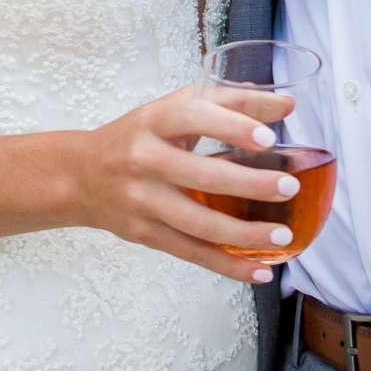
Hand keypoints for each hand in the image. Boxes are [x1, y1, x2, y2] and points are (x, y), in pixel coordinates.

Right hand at [70, 87, 297, 285]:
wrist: (81, 175)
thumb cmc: (141, 135)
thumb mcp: (176, 107)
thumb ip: (231, 102)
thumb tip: (286, 106)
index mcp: (155, 120)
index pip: (195, 117)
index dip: (232, 127)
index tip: (269, 139)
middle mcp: (144, 159)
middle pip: (201, 175)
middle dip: (249, 184)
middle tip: (288, 187)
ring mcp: (142, 200)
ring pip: (199, 223)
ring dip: (244, 233)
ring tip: (283, 234)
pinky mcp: (144, 234)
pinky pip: (192, 252)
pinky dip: (228, 265)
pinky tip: (259, 269)